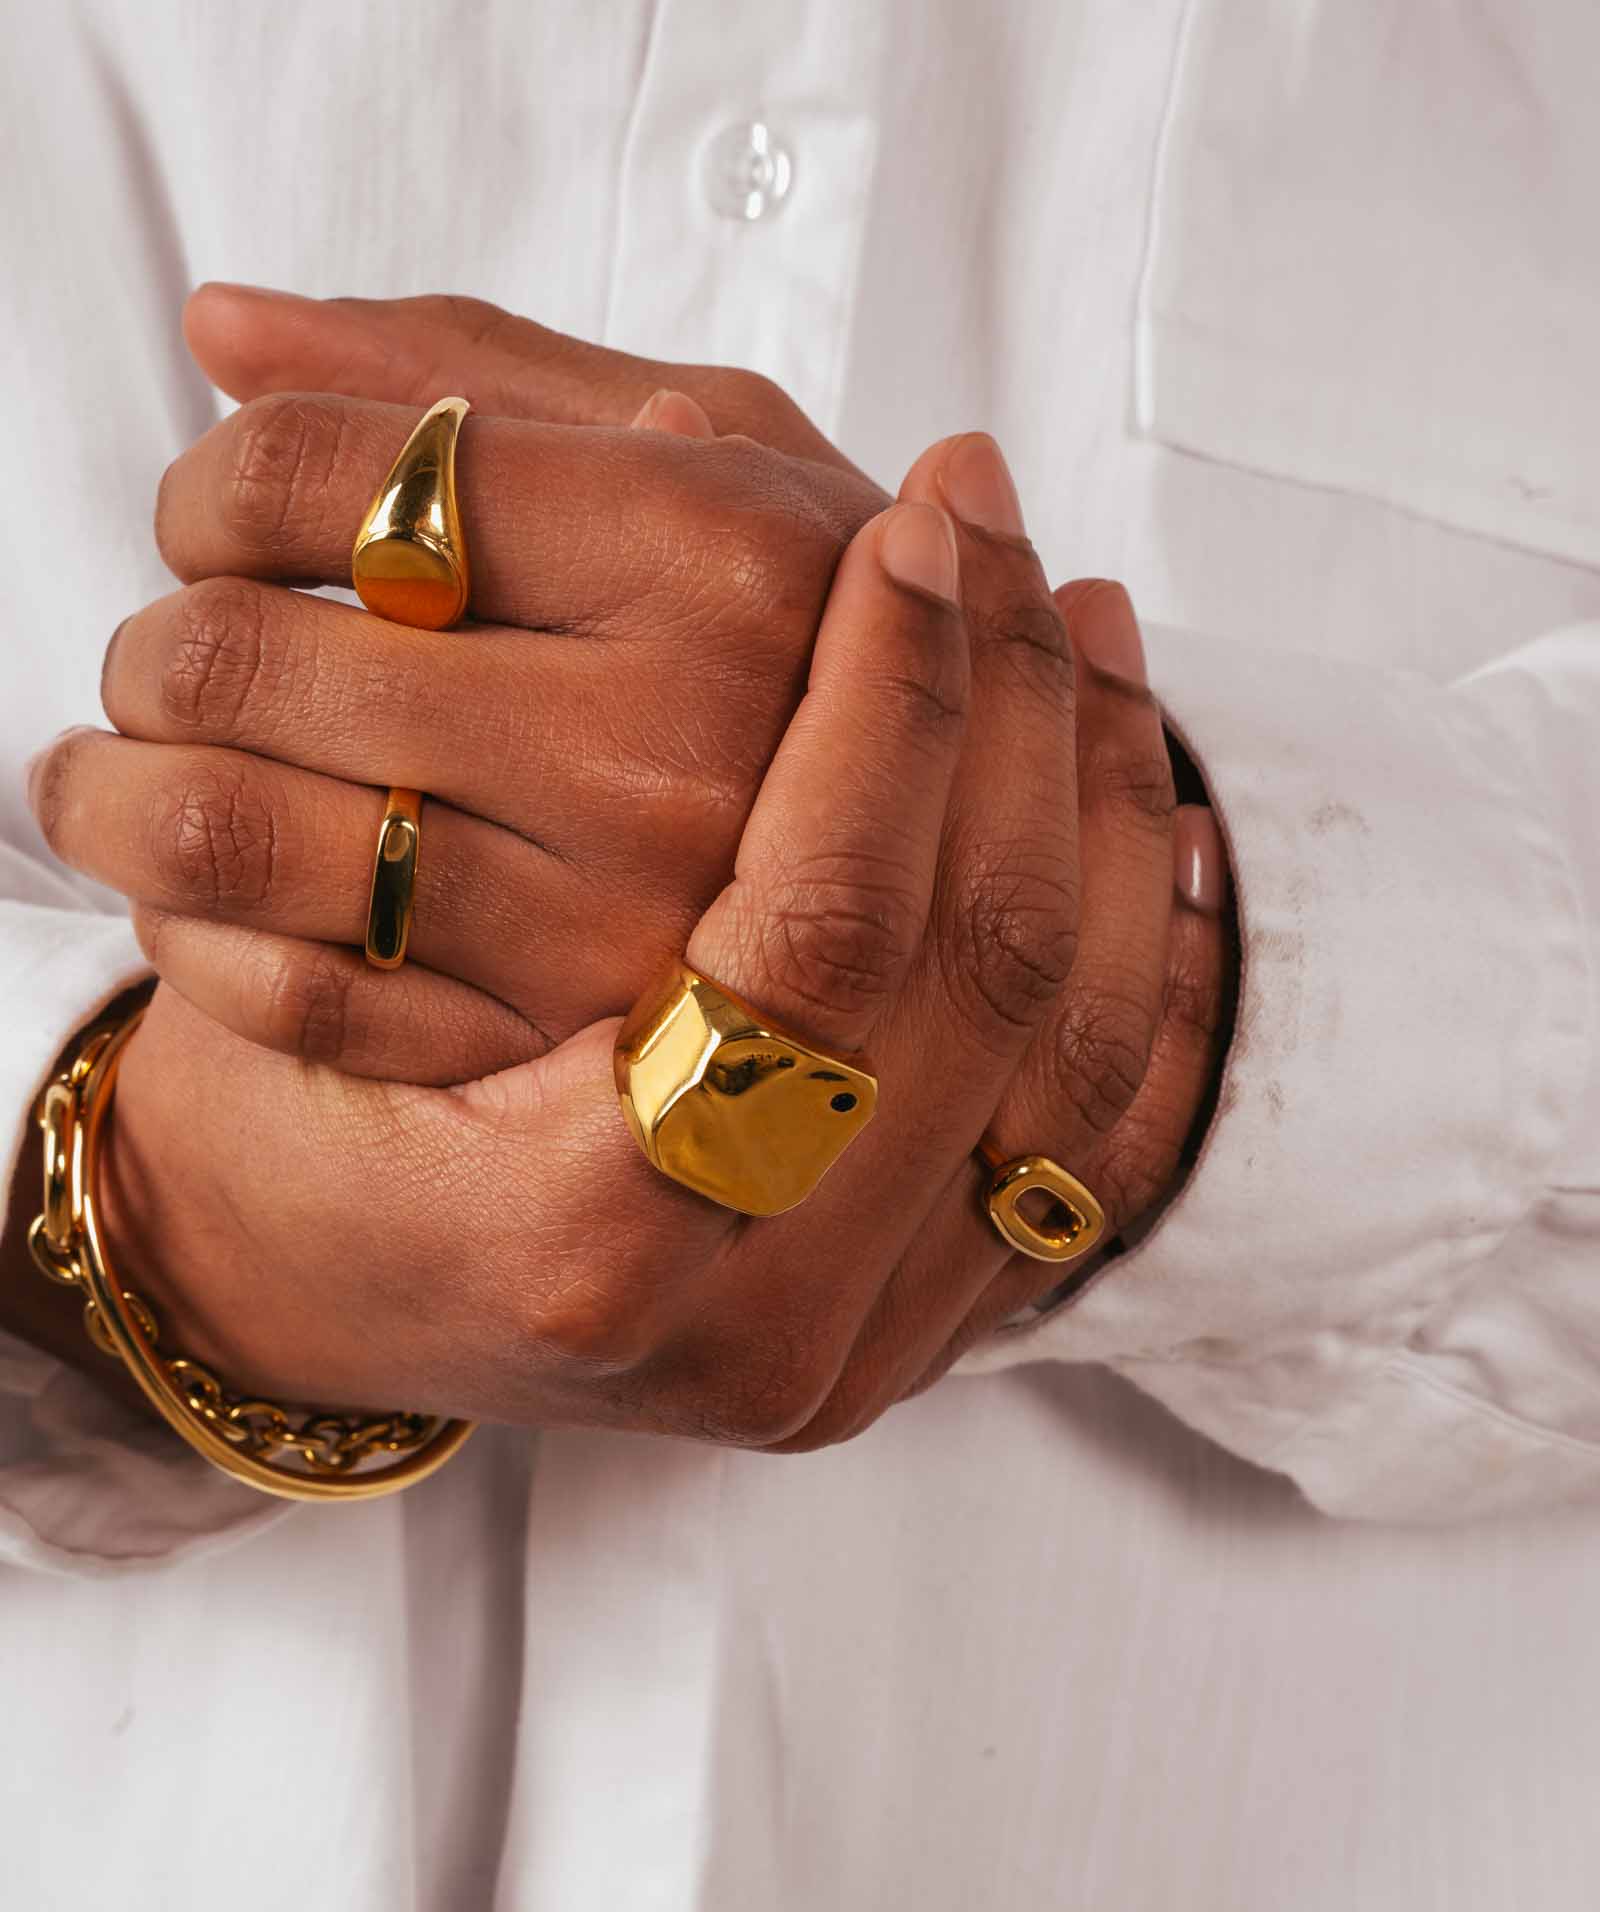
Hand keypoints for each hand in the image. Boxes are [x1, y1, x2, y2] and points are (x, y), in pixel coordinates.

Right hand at [23, 291, 1232, 1426]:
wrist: (313, 1296)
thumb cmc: (280, 1113)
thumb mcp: (278, 924)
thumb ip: (468, 683)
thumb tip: (687, 424)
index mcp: (579, 1240)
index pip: (821, 930)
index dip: (888, 702)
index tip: (912, 525)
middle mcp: (753, 1327)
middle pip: (984, 980)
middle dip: (1019, 719)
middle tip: (1000, 534)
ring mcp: (858, 1343)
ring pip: (1074, 1049)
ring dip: (1101, 813)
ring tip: (1085, 630)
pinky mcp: (914, 1323)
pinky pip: (1097, 1133)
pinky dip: (1140, 960)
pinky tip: (1158, 824)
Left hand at [41, 325, 883, 1084]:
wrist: (932, 874)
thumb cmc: (793, 636)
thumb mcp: (705, 463)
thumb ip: (477, 374)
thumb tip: (222, 324)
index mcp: (717, 549)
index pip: (326, 468)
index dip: (210, 481)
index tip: (219, 521)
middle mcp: (683, 736)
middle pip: (247, 649)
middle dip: (152, 644)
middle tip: (169, 658)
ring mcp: (625, 914)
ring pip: (233, 830)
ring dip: (116, 792)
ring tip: (116, 776)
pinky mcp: (572, 1055)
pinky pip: (296, 995)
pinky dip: (198, 939)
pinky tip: (204, 898)